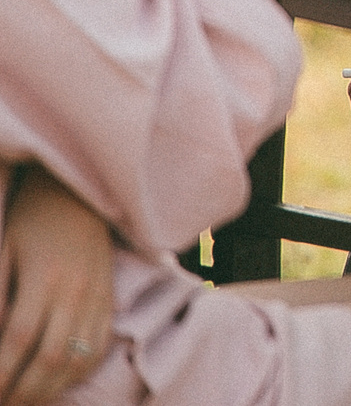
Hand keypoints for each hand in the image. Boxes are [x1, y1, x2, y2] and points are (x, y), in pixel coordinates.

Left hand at [0, 165, 114, 405]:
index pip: (18, 339)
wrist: (79, 195)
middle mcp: (75, 291)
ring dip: (51, 389)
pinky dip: (79, 372)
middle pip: (51, 357)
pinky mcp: (109, 300)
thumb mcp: (3, 249)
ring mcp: (98, 298)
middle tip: (4, 404)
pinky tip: (59, 382)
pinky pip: (99, 346)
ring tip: (27, 401)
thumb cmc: (31, 221)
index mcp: (44, 277)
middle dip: (23, 391)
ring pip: (79, 359)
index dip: (0, 372)